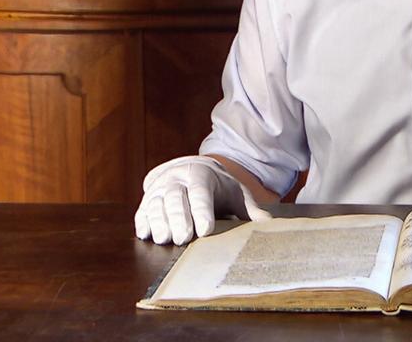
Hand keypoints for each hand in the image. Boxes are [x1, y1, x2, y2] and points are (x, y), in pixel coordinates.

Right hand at [134, 155, 271, 244]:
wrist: (192, 171)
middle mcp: (176, 178)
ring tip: (165, 239)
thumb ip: (252, 210)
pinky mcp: (146, 201)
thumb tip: (269, 225)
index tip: (205, 231)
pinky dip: (143, 223)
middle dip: (178, 218)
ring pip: (155, 204)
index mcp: (201, 174)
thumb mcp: (237, 193)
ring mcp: (159, 189)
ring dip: (159, 222)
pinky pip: (142, 212)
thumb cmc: (218, 187)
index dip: (201, 211)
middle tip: (183, 239)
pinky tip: (147, 235)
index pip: (200, 192)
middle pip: (175, 198)